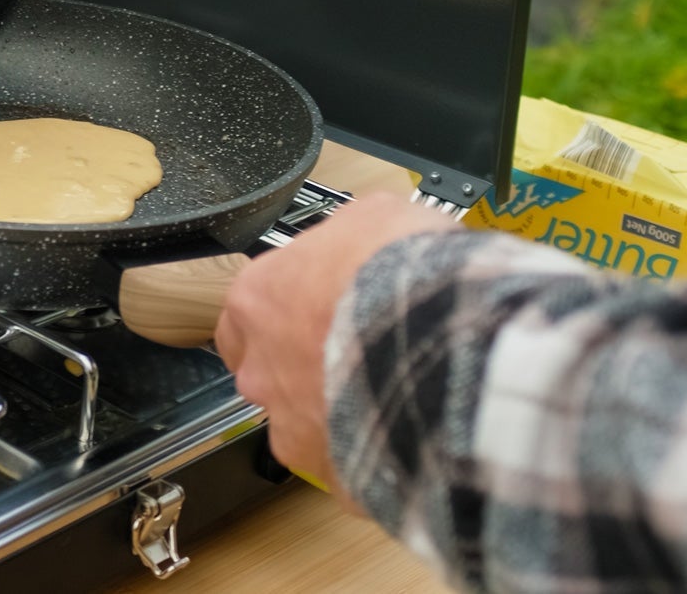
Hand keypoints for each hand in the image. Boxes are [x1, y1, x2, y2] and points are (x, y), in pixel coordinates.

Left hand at [213, 196, 459, 503]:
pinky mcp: (329, 468)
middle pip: (269, 371)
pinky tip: (407, 431)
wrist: (438, 340)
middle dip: (307, 367)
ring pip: (302, 422)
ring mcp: (288, 423)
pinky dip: (372, 452)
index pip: (248, 312)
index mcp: (257, 300)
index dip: (286, 314)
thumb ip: (350, 238)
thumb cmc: (401, 277)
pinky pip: (346, 462)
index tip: (316, 312)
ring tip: (392, 395)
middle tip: (358, 355)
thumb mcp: (375, 218)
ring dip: (339, 411)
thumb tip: (360, 236)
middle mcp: (259, 366)